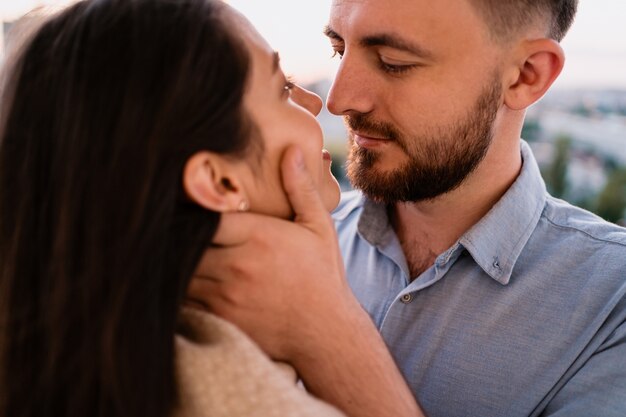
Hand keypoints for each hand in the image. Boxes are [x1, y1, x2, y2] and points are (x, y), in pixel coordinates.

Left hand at [187, 145, 358, 360]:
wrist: (325, 333)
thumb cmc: (322, 275)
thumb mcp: (318, 227)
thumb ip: (300, 188)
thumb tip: (291, 150)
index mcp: (259, 236)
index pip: (206, 213)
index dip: (192, 204)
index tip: (187, 197)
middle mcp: (238, 265)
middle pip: (186, 240)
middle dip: (179, 230)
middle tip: (170, 219)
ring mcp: (225, 295)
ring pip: (180, 269)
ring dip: (176, 257)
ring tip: (173, 244)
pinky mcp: (220, 317)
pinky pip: (185, 298)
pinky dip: (179, 285)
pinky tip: (183, 275)